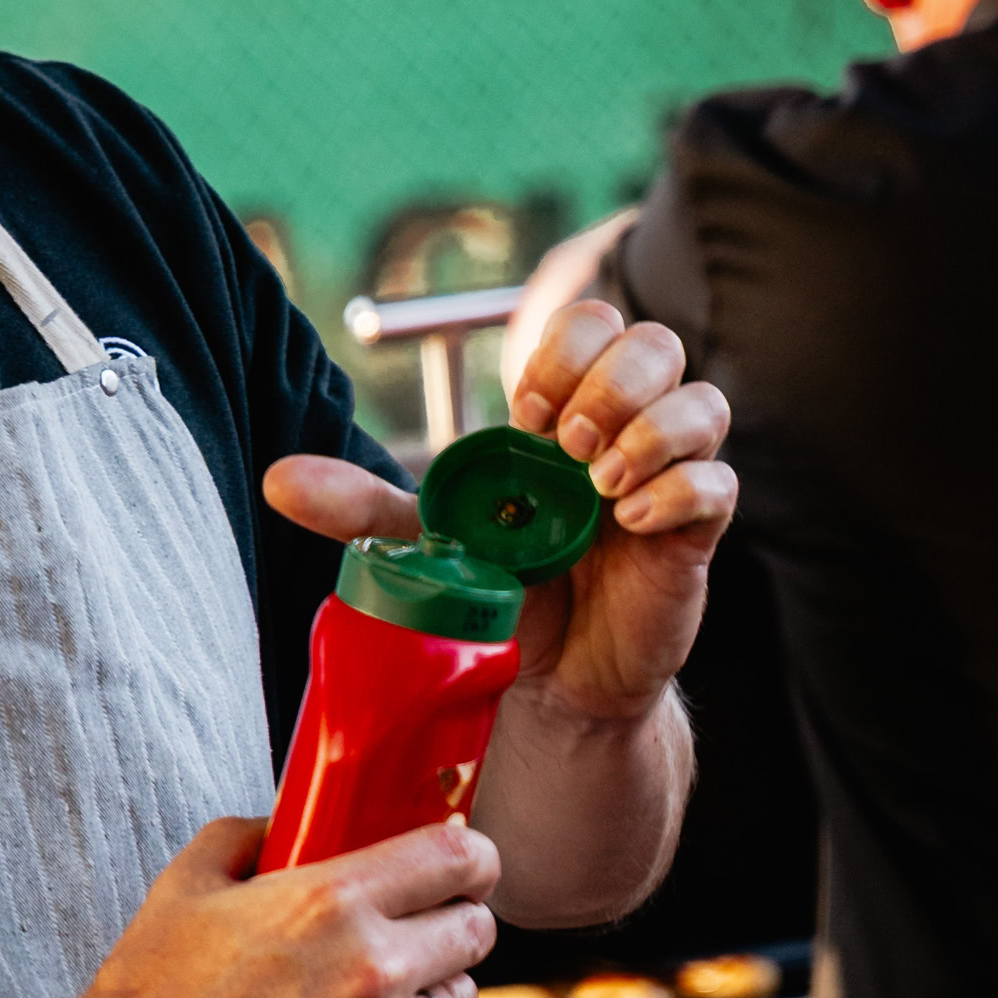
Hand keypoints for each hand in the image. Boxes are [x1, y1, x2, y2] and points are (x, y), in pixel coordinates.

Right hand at [56, 818, 497, 997]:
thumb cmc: (159, 985)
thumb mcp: (188, 884)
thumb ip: (245, 835)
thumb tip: (284, 822)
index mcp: (331, 901)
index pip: (459, 861)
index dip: (470, 854)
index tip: (458, 858)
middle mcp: (372, 968)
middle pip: (477, 929)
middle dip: (453, 917)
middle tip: (419, 915)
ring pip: (462, 996)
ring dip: (437, 981)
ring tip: (390, 976)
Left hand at [264, 303, 734, 722]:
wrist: (544, 676)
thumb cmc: (494, 589)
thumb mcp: (423, 540)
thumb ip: (358, 506)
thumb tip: (276, 481)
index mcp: (559, 409)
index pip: (590, 320)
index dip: (564, 350)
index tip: (524, 413)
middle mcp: (620, 429)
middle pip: (658, 340)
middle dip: (612, 380)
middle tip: (564, 443)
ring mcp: (664, 478)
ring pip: (705, 402)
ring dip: (651, 431)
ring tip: (598, 485)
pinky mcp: (694, 536)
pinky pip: (722, 485)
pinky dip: (680, 491)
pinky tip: (629, 524)